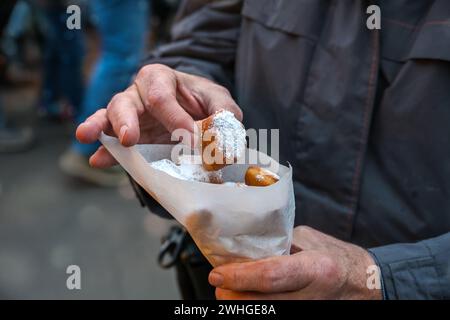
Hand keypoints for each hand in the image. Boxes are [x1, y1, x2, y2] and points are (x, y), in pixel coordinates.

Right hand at [76, 64, 241, 167]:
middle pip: (125, 102)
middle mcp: (138, 93)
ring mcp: (128, 114)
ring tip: (88, 137)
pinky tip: (97, 159)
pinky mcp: (125, 135)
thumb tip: (220, 136)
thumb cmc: (202, 102)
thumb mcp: (218, 101)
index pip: (161, 96)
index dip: (174, 118)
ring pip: (109, 117)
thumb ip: (223, 112)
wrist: (194, 111)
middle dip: (126, 120)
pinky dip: (105, 151)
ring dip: (101, 128)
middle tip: (130, 138)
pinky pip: (110, 141)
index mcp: (160, 79)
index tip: (189, 138)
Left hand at [208, 226, 381, 299]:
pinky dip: (256, 308)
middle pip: (260, 305)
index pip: (270, 276)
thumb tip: (243, 249)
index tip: (218, 274)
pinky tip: (249, 298)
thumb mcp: (307, 241)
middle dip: (231, 297)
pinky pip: (274, 316)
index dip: (239, 277)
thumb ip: (276, 245)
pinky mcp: (304, 318)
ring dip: (240, 306)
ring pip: (264, 315)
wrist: (364, 283)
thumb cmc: (335, 257)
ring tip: (230, 292)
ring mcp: (309, 312)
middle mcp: (312, 297)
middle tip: (219, 285)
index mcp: (315, 268)